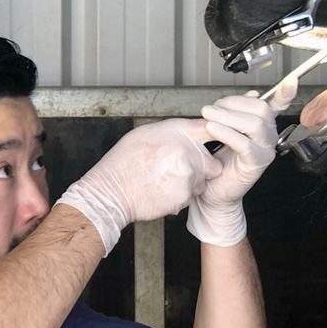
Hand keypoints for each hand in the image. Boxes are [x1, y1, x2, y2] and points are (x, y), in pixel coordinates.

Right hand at [57, 118, 221, 255]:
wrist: (111, 191)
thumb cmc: (124, 163)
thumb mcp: (146, 134)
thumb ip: (174, 133)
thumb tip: (191, 134)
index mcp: (177, 131)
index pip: (210, 129)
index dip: (215, 137)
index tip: (215, 143)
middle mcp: (186, 150)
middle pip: (211, 163)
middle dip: (201, 170)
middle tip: (180, 172)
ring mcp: (186, 174)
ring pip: (200, 183)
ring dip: (189, 185)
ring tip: (165, 182)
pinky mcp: (184, 196)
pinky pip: (189, 198)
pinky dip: (178, 198)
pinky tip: (161, 192)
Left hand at [187, 77, 296, 245]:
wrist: (213, 191)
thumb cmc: (218, 161)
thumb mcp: (224, 130)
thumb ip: (234, 113)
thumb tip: (249, 93)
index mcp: (263, 125)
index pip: (278, 105)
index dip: (286, 93)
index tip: (291, 80)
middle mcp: (269, 136)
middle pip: (260, 109)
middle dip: (233, 103)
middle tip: (210, 108)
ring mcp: (265, 150)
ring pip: (254, 124)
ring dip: (227, 116)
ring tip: (207, 115)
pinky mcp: (256, 164)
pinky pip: (244, 143)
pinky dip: (226, 133)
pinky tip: (212, 129)